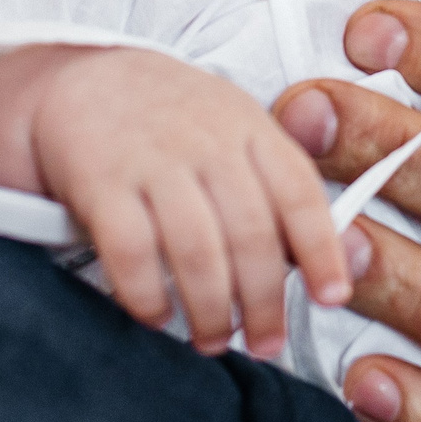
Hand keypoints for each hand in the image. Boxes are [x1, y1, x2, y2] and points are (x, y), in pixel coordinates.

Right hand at [0, 44, 350, 358]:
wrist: (87, 79)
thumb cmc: (173, 120)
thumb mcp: (236, 131)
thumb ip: (276, 187)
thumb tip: (330, 261)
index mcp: (249, 128)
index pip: (299, 191)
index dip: (322, 249)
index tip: (333, 297)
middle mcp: (206, 141)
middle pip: (251, 232)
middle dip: (263, 301)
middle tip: (265, 342)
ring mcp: (153, 159)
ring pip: (196, 248)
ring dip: (210, 309)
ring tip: (212, 339)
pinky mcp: (100, 180)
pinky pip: (131, 250)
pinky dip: (147, 295)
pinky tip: (157, 315)